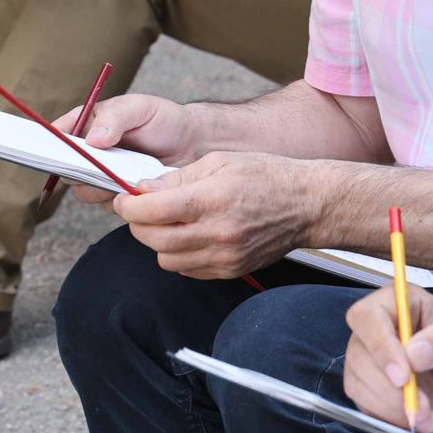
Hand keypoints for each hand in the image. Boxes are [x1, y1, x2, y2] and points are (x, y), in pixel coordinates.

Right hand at [53, 94, 200, 206]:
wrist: (193, 145)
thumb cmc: (164, 120)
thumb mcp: (140, 108)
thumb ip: (116, 118)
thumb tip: (92, 139)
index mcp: (89, 124)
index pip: (59, 133)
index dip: (49, 142)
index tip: (50, 150)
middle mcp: (90, 152)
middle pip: (66, 167)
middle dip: (77, 169)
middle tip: (96, 167)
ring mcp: (103, 175)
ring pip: (84, 190)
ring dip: (100, 186)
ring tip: (123, 176)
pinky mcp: (118, 195)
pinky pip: (108, 204)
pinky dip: (119, 199)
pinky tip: (136, 187)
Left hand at [113, 151, 315, 278]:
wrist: (307, 205)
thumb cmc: (267, 176)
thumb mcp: (220, 162)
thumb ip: (178, 178)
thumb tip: (144, 189)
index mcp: (212, 199)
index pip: (152, 211)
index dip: (129, 206)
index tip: (124, 200)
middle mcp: (218, 232)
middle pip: (154, 239)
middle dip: (138, 224)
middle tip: (139, 210)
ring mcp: (224, 256)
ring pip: (167, 260)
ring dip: (158, 242)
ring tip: (167, 223)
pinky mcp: (231, 270)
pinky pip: (188, 270)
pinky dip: (179, 256)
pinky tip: (189, 236)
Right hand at [343, 286, 432, 432]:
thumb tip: (414, 352)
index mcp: (400, 303)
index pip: (368, 316)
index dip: (380, 346)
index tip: (403, 376)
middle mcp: (379, 328)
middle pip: (359, 356)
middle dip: (390, 390)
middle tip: (424, 408)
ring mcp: (371, 359)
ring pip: (359, 385)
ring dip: (393, 410)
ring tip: (431, 417)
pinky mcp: (371, 388)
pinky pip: (367, 407)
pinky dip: (394, 420)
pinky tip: (424, 420)